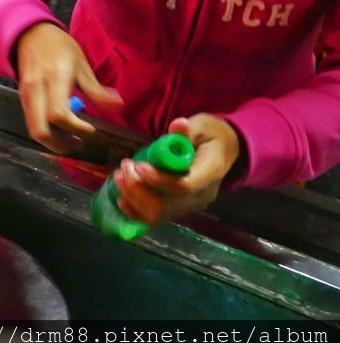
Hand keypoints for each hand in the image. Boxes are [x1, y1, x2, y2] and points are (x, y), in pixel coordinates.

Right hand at [15, 22, 122, 152]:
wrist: (31, 35)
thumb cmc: (60, 48)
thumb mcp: (82, 65)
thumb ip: (96, 90)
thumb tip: (119, 105)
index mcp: (55, 78)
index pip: (59, 114)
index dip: (76, 128)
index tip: (92, 131)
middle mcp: (36, 89)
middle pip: (40, 129)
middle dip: (59, 144)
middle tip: (78, 145)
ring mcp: (25, 95)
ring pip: (34, 129)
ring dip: (52, 141)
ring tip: (71, 141)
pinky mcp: (21, 99)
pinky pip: (31, 122)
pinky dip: (46, 132)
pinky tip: (61, 130)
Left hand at [114, 114, 241, 225]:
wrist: (221, 151)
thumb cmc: (209, 136)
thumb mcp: (201, 127)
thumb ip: (187, 131)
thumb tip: (178, 124)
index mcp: (210, 174)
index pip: (185, 186)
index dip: (159, 180)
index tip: (139, 166)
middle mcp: (200, 196)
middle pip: (165, 205)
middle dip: (138, 188)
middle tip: (125, 166)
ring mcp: (189, 206)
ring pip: (157, 214)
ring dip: (132, 197)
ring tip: (119, 175)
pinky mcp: (177, 209)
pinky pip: (154, 218)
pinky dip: (134, 210)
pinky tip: (121, 197)